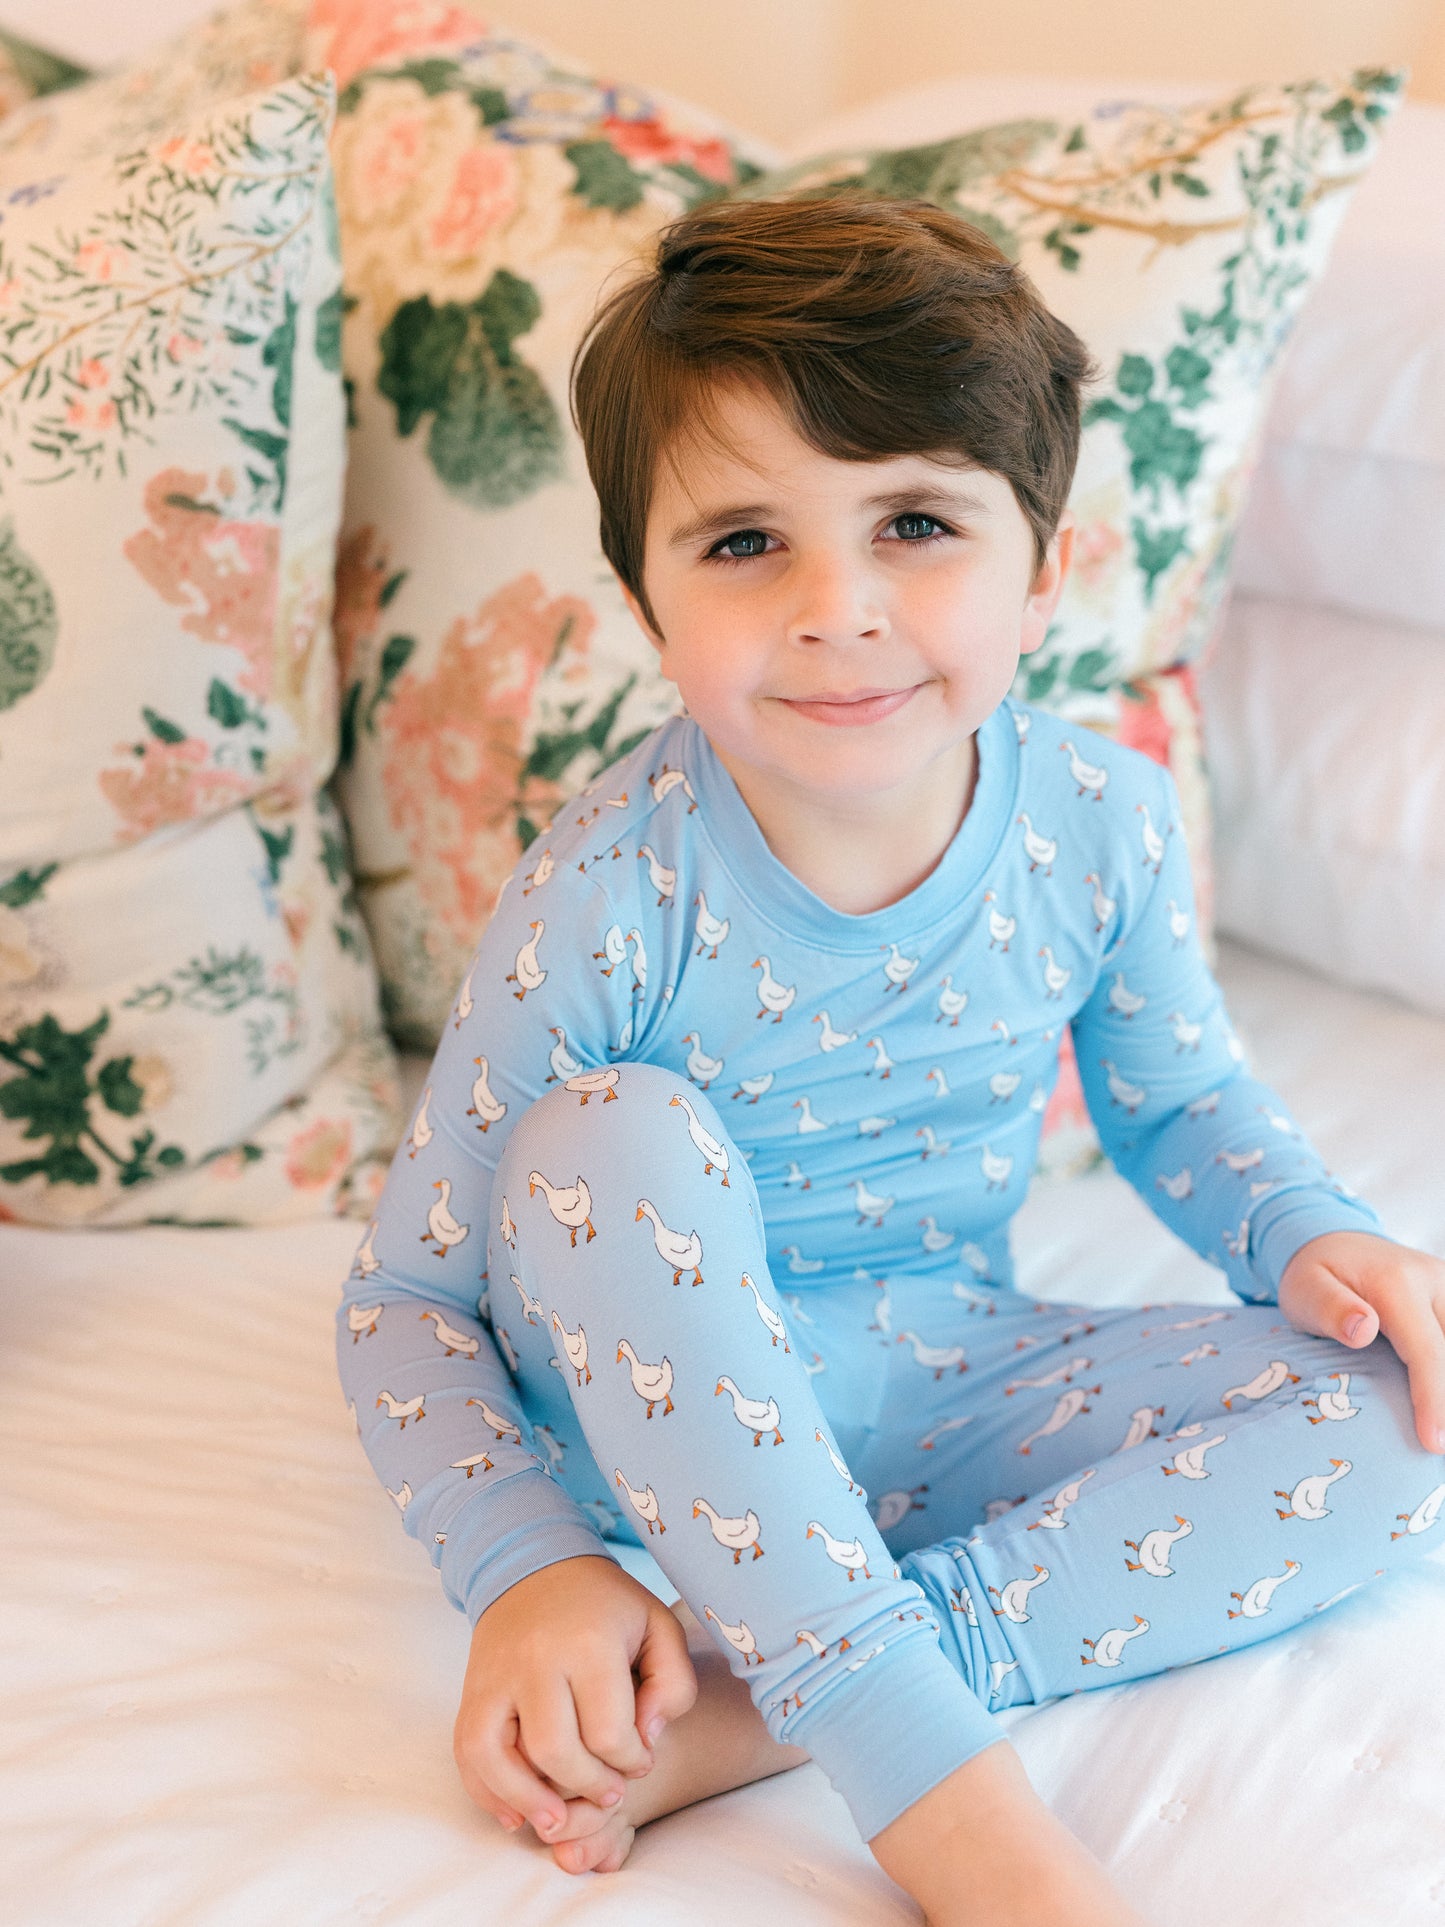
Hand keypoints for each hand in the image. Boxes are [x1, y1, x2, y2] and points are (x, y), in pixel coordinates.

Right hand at [453, 1553, 697, 1840]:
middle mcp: (535, 1660)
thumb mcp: (658, 1624)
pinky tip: (514, 1813)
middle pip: (554, 1752)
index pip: (608, 1733)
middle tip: (609, 1792)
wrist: (534, 1566)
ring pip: (497, 1757)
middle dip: (587, 1787)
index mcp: (588, 1643)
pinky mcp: (470, 1690)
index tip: (639, 1758)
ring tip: (558, 1821)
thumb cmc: (604, 1605)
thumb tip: (647, 1739)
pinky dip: (486, 1791)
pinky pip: (466, 1752)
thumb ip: (673, 1684)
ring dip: (528, 1802)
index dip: (630, 1761)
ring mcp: (495, 1676)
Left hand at [1278, 1231, 1444, 1455]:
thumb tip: (1364, 1329)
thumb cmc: (1314, 1276)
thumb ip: (1330, 1309)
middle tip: (1438, 1448)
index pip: (1427, 1351)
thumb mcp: (1305, 1289)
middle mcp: (1435, 1281)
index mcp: (1398, 1283)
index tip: (1435, 1444)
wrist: (1334, 1243)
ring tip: (1439, 1431)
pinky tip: (1439, 1407)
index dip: (1434, 1400)